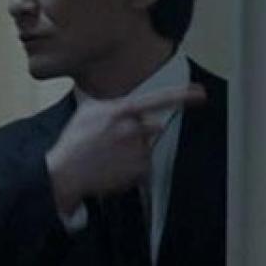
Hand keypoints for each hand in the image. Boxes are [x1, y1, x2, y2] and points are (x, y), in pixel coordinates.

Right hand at [46, 84, 205, 214]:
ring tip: (110, 156)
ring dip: (133, 151)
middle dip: (138, 133)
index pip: (157, 99)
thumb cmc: (73, 142)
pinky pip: (144, 166)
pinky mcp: (140, 169)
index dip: (181, 95)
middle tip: (115, 142)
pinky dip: (132, 168)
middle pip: (151, 126)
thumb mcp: (86, 111)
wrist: (66, 171)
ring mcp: (137, 149)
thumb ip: (110, 105)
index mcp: (119, 111)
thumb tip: (124, 105)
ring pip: (146, 147)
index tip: (199, 93)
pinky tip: (114, 167)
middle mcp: (132, 128)